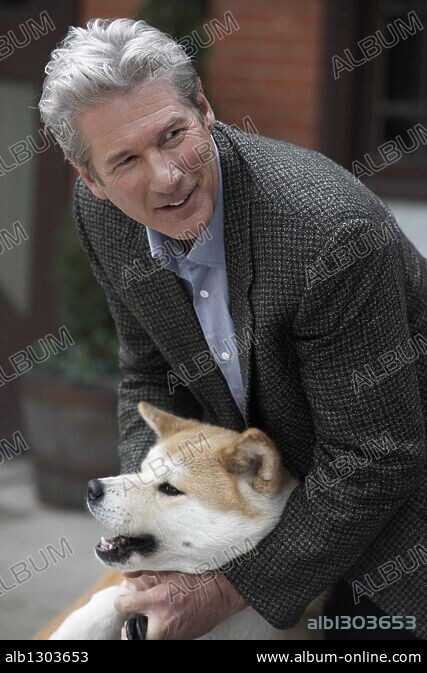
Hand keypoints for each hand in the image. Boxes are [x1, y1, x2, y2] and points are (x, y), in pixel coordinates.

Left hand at [115, 569, 247, 639]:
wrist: (221, 593)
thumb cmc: (198, 578)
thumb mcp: (169, 570)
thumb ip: (145, 571)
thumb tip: (126, 572)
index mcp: (158, 601)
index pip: (124, 606)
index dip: (122, 601)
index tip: (123, 600)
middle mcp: (162, 622)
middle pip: (131, 635)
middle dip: (130, 628)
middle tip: (132, 619)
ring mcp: (172, 635)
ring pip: (148, 639)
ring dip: (146, 630)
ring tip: (150, 620)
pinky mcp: (181, 640)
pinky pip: (165, 639)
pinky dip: (161, 632)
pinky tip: (166, 621)